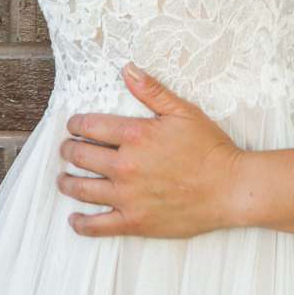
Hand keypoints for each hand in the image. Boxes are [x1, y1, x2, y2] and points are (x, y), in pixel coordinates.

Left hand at [56, 64, 243, 238]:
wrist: (230, 188)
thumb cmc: (210, 149)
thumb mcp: (183, 111)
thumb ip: (152, 90)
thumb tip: (127, 69)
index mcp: (136, 135)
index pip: (91, 126)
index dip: (76, 124)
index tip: (73, 126)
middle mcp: (125, 165)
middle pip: (81, 156)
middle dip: (69, 151)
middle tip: (67, 150)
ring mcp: (127, 196)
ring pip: (82, 189)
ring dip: (67, 182)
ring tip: (63, 179)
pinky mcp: (134, 222)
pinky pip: (96, 225)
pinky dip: (81, 223)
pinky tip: (74, 219)